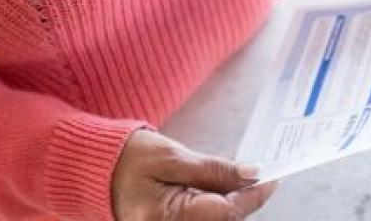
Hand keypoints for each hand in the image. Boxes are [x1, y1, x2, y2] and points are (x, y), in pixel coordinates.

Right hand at [111, 127, 279, 220]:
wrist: (96, 168)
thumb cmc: (129, 158)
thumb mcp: (172, 156)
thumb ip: (212, 168)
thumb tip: (251, 173)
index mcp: (165, 217)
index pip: (225, 212)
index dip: (253, 196)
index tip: (273, 178)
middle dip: (245, 202)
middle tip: (265, 178)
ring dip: (233, 206)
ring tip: (247, 181)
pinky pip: (204, 220)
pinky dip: (219, 208)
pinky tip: (227, 191)